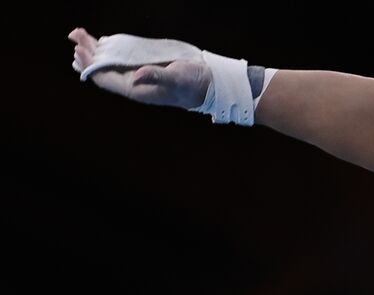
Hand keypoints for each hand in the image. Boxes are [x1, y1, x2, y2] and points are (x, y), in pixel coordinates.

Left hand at [69, 27, 210, 108]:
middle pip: (101, 70)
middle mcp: (132, 82)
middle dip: (87, 54)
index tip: (80, 49)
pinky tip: (98, 40)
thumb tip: (136, 76)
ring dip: (93, 49)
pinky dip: (106, 48)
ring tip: (79, 34)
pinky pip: (119, 57)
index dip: (89, 65)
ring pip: (108, 63)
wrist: (207, 83)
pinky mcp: (142, 64)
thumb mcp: (176, 78)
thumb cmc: (192, 83)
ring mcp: (136, 73)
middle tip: (76, 36)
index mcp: (136, 89)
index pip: (104, 78)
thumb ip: (156, 76)